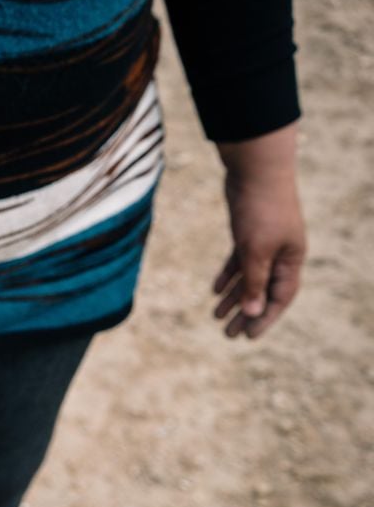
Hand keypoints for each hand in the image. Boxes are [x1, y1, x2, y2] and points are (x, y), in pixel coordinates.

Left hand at [212, 123, 305, 338]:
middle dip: (246, 313)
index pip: (280, 297)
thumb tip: (252, 313)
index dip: (264, 318)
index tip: (248, 337)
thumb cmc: (260, 210)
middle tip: (229, 335)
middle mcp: (281, 253)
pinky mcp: (247, 233)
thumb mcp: (255, 251)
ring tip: (216, 317)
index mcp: (291, 259)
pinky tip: (214, 290)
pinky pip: (239, 261)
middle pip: (263, 291)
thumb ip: (253, 282)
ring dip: (233, 297)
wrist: (254, 169)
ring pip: (248, 277)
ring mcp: (264, 242)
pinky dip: (227, 275)